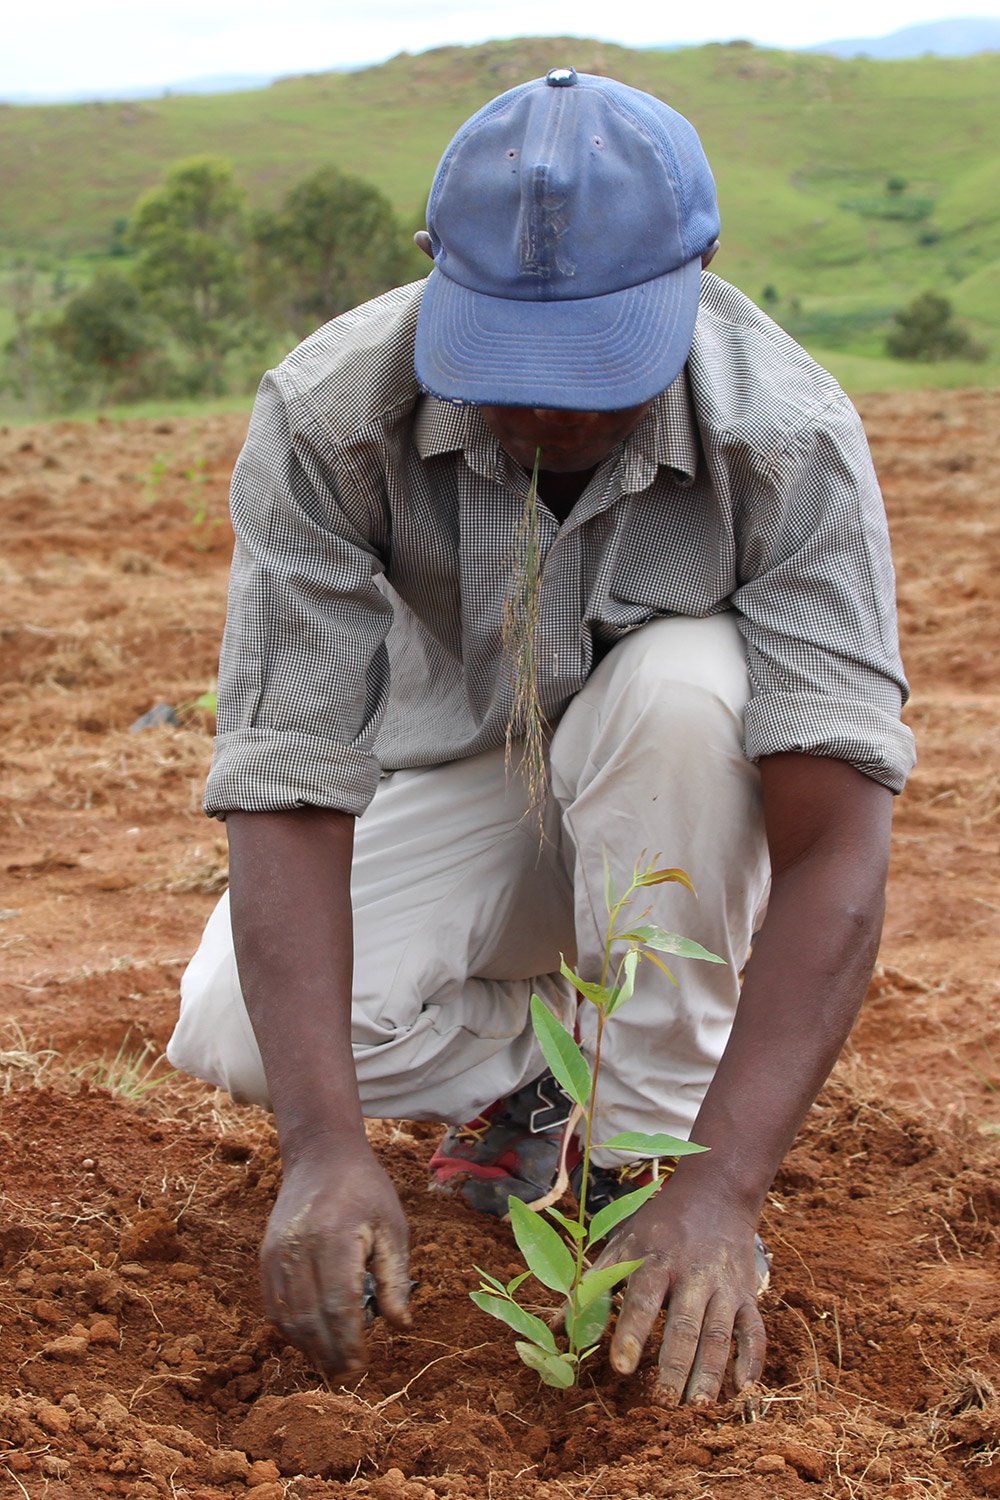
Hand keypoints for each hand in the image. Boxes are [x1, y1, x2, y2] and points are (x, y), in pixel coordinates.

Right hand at [260, 1140, 411, 1380]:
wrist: (321, 1156)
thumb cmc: (365, 1190)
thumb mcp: (392, 1227)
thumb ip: (394, 1278)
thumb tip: (400, 1326)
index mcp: (334, 1237)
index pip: (338, 1305)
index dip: (349, 1342)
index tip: (363, 1365)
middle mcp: (298, 1247)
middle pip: (309, 1318)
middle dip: (328, 1354)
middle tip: (348, 1377)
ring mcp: (276, 1252)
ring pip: (287, 1317)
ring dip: (308, 1348)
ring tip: (332, 1366)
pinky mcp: (266, 1256)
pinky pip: (274, 1305)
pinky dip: (291, 1330)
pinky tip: (312, 1340)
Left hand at [593, 1177, 765, 1403]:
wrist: (715, 1193)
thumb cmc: (659, 1226)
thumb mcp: (623, 1243)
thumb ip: (592, 1284)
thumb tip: (554, 1327)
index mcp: (655, 1260)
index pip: (641, 1300)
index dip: (630, 1334)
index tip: (621, 1368)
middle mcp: (692, 1273)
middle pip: (684, 1324)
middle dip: (674, 1365)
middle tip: (662, 1403)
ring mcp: (723, 1285)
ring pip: (719, 1333)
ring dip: (710, 1371)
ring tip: (696, 1406)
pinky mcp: (746, 1294)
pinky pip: (753, 1329)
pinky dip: (752, 1358)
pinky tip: (742, 1388)